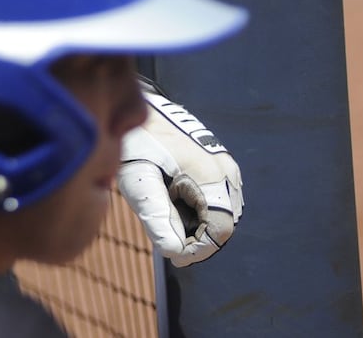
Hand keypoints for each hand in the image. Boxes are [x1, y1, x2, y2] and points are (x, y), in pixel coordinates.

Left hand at [118, 86, 242, 267]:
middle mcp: (226, 170)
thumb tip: (174, 252)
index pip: (220, 229)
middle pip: (223, 222)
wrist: (137, 106)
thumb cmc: (136, 142)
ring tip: (165, 216)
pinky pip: (216, 197)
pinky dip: (198, 209)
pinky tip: (172, 202)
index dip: (200, 250)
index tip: (175, 258)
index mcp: (212, 174)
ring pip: (221, 211)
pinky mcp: (217, 162)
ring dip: (197, 224)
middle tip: (165, 237)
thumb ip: (157, 216)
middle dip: (197, 238)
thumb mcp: (138, 180)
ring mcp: (225, 164)